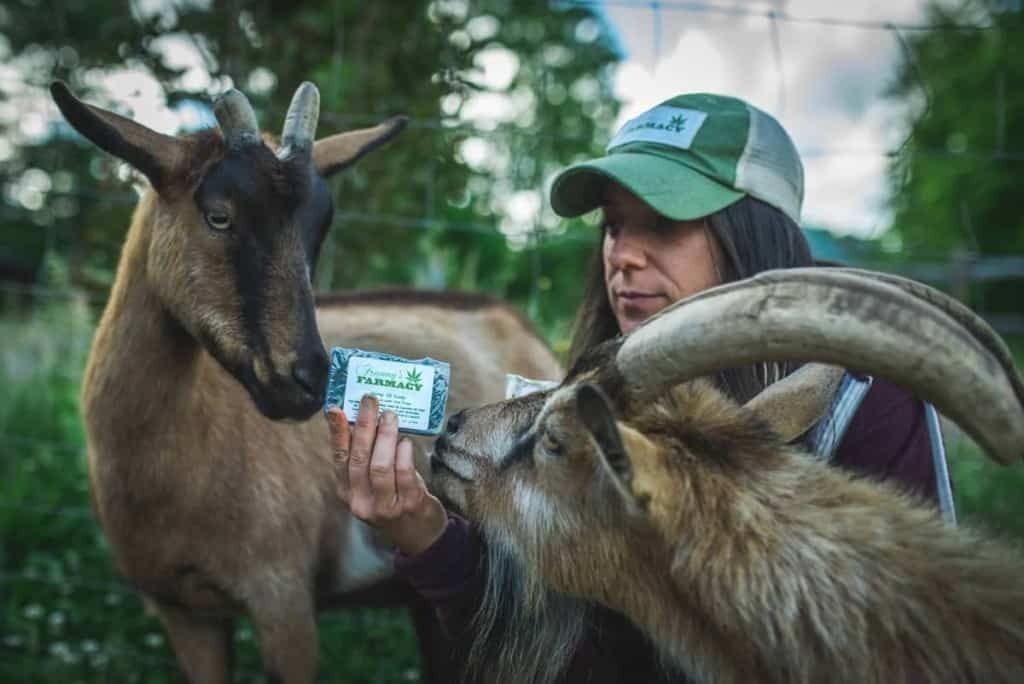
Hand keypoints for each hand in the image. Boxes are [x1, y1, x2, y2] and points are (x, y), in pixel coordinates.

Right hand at [326, 395, 447, 555]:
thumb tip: (360, 418)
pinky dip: (404, 455)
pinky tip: (406, 441)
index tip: (336, 409)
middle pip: (359, 458)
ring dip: (385, 436)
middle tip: (371, 401)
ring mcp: (385, 506)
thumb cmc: (393, 499)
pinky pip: (404, 475)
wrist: (419, 534)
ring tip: (390, 416)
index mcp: (347, 493)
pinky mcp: (409, 505)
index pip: (339, 458)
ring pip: (380, 466)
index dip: (337, 432)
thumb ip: (364, 457)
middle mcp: (361, 502)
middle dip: (364, 426)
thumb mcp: (370, 484)